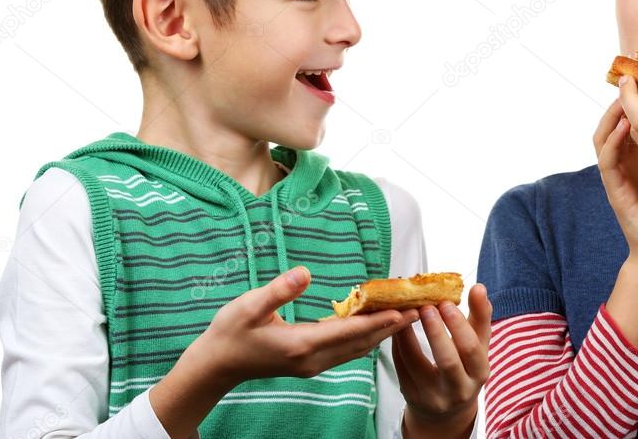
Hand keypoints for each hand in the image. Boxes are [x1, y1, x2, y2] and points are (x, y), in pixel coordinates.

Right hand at [195, 266, 418, 384]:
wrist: (217, 365)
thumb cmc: (230, 332)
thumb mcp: (249, 306)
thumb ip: (278, 290)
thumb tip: (305, 273)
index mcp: (301, 345)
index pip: (350, 331)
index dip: (380, 320)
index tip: (406, 310)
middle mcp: (313, 360)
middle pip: (362, 342)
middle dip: (392, 326)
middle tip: (420, 308)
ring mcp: (313, 365)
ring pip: (357, 349)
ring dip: (383, 332)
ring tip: (407, 314)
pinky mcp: (311, 363)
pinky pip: (347, 350)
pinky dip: (366, 337)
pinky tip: (377, 326)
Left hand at [394, 284, 490, 438]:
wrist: (446, 409)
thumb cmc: (464, 366)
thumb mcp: (478, 345)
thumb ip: (480, 316)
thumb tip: (479, 287)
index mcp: (479, 373)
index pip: (471, 349)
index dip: (458, 324)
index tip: (446, 302)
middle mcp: (458, 390)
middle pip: (447, 361)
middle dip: (435, 331)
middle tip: (426, 306)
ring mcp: (433, 397)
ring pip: (417, 363)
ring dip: (409, 334)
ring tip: (407, 311)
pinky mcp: (412, 396)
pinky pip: (401, 367)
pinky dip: (398, 344)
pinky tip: (397, 326)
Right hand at [594, 82, 637, 280]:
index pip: (636, 120)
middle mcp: (625, 162)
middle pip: (616, 121)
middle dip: (623, 97)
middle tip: (634, 74)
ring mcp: (617, 175)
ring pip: (604, 135)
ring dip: (613, 113)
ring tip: (625, 93)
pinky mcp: (615, 188)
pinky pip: (608, 158)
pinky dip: (613, 140)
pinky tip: (625, 125)